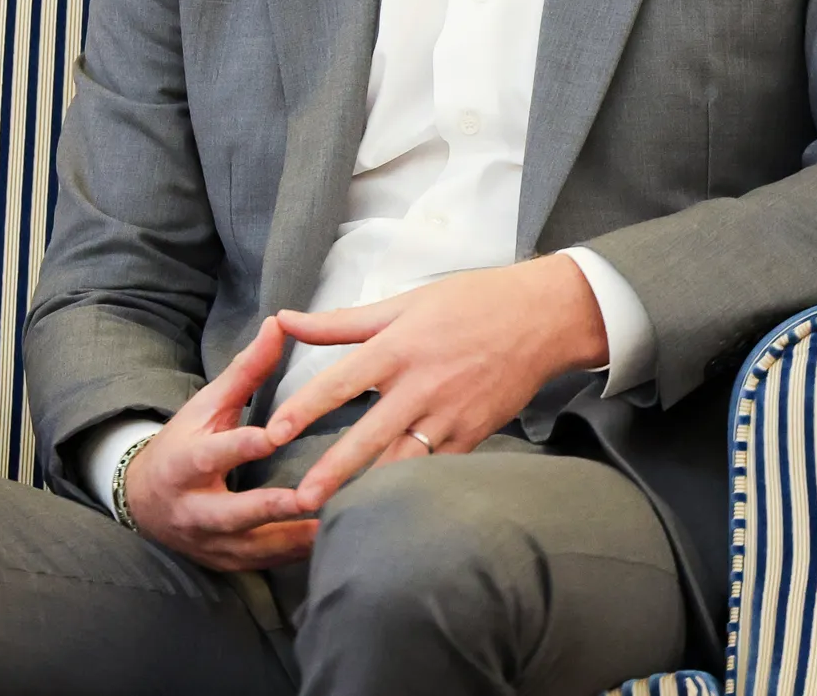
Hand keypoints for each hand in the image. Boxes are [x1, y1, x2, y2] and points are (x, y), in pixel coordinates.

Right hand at [121, 315, 318, 571]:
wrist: (144, 502)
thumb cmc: (185, 443)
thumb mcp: (208, 405)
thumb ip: (246, 370)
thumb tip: (278, 322)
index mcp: (186, 463)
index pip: (214, 454)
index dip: (242, 446)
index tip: (274, 436)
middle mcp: (193, 509)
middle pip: (232, 514)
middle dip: (270, 509)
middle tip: (311, 498)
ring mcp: (209, 543)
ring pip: (252, 548)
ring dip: (292, 540)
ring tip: (333, 525)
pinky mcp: (225, 564)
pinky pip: (263, 566)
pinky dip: (294, 557)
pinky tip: (331, 545)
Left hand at [258, 255, 607, 514]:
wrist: (542, 317)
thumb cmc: (472, 302)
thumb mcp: (405, 303)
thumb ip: (342, 322)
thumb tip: (286, 319)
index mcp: (399, 347)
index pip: (341, 382)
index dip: (305, 408)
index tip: (274, 433)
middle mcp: (421, 385)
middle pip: (369, 434)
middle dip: (333, 470)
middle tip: (299, 499)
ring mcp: (450, 415)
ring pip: (403, 461)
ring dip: (370, 488)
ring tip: (338, 515)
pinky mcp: (474, 434)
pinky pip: (437, 468)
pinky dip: (413, 487)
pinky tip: (389, 508)